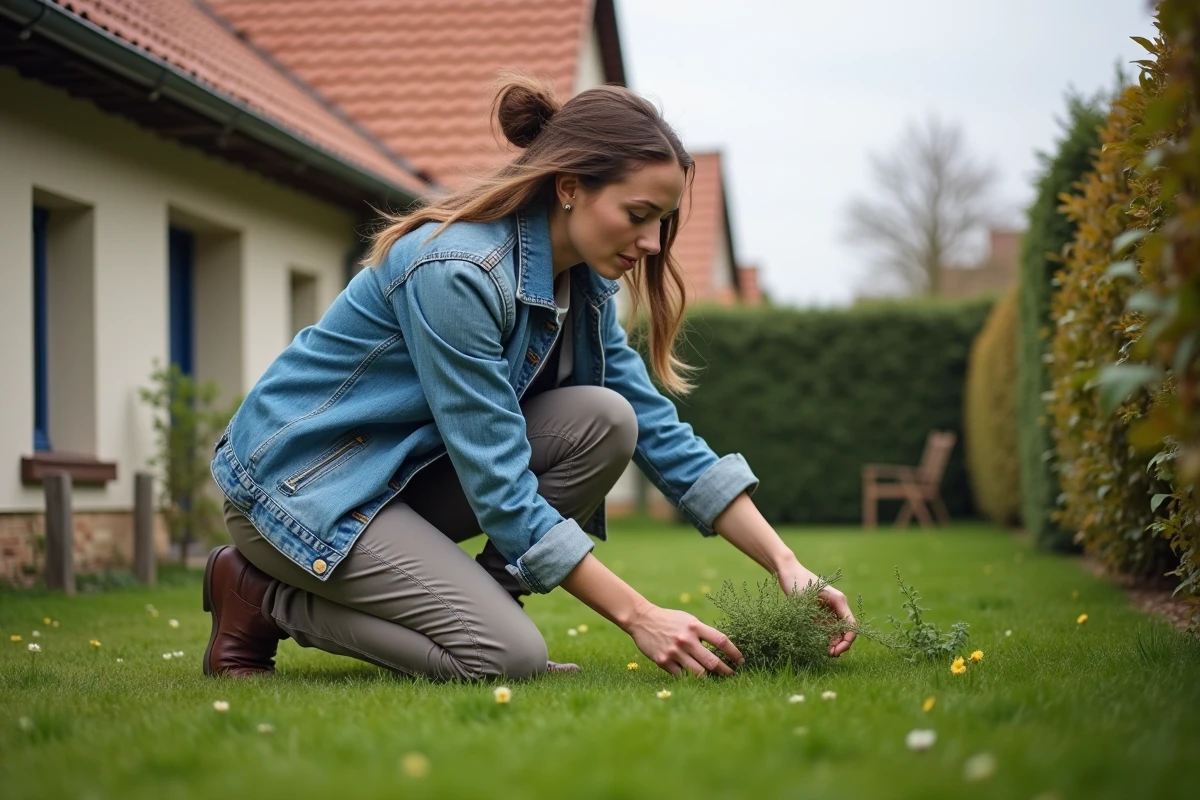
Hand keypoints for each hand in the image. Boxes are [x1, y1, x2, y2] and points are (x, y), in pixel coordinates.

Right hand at [626, 604, 743, 676]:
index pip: (721, 641)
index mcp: (695, 626)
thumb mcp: (688, 620)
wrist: (642, 619)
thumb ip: (703, 632)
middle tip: (732, 675)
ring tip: (716, 679)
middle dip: (726, 671)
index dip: (735, 653)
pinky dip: (690, 678)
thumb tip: (722, 648)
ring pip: (699, 673)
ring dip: (710, 678)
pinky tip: (696, 678)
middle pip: (713, 662)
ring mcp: (674, 652)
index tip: (741, 661)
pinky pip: (682, 676)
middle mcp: (686, 640)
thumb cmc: (669, 620)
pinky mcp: (663, 661)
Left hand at [776, 559, 856, 656]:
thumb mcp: (806, 601)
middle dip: (840, 645)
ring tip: (823, 652)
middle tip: (828, 655)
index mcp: (839, 601)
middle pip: (846, 631)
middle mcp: (837, 606)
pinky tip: (817, 645)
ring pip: (837, 632)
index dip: (846, 641)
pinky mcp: (820, 613)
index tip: (835, 651)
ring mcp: (829, 610)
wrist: (786, 570)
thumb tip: (826, 641)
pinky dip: (825, 638)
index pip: (851, 626)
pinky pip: (827, 629)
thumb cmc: (796, 582)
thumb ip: (816, 619)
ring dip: (832, 643)